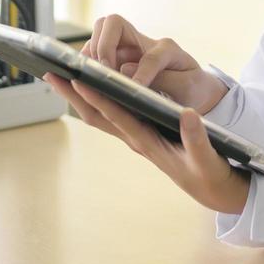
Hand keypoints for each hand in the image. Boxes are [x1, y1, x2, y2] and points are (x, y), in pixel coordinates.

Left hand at [45, 73, 250, 214]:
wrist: (212, 189)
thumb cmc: (209, 173)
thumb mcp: (207, 159)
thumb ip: (197, 139)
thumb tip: (187, 114)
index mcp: (149, 142)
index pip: (118, 117)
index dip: (98, 98)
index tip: (79, 80)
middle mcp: (136, 138)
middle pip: (98, 115)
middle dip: (74, 95)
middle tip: (50, 74)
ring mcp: (136, 136)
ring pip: (101, 114)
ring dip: (80, 97)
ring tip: (60, 76)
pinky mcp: (141, 132)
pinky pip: (113, 114)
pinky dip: (97, 99)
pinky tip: (89, 87)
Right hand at [82, 13, 226, 112]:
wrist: (194, 90)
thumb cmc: (192, 87)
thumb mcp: (187, 88)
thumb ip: (162, 81)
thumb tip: (125, 72)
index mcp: (167, 48)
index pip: (150, 55)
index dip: (141, 73)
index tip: (134, 89)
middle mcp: (143, 42)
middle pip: (112, 23)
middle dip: (104, 46)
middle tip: (104, 72)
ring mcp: (127, 48)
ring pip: (99, 33)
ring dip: (92, 54)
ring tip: (95, 78)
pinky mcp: (117, 58)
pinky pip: (94, 52)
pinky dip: (89, 64)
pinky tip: (91, 82)